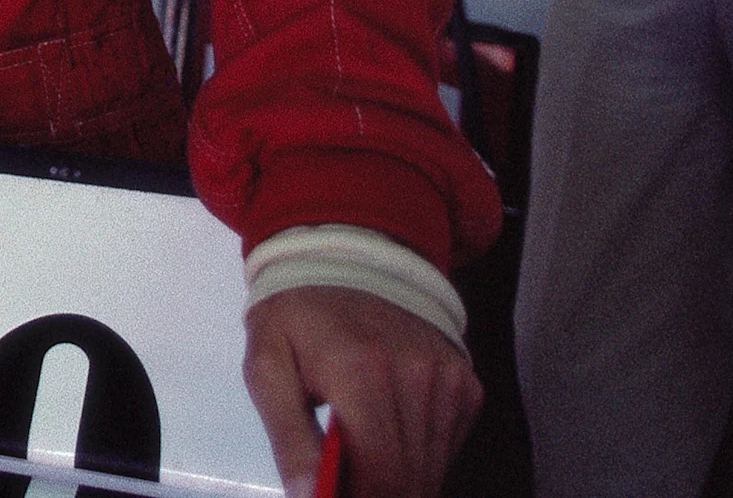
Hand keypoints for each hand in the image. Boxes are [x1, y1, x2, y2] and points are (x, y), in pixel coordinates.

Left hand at [244, 285, 477, 497]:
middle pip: (408, 478)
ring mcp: (447, 380)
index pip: (380, 473)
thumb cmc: (298, 316)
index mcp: (362, 371)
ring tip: (359, 456)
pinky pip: (447, 446)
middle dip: (374, 493)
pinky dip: (418, 455)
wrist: (347, 258)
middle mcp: (416, 376)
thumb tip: (307, 496)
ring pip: (431, 468)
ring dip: (397, 478)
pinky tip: (387, 432)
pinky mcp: (465, 385)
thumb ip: (288, 437)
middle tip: (342, 484)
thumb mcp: (267, 367)